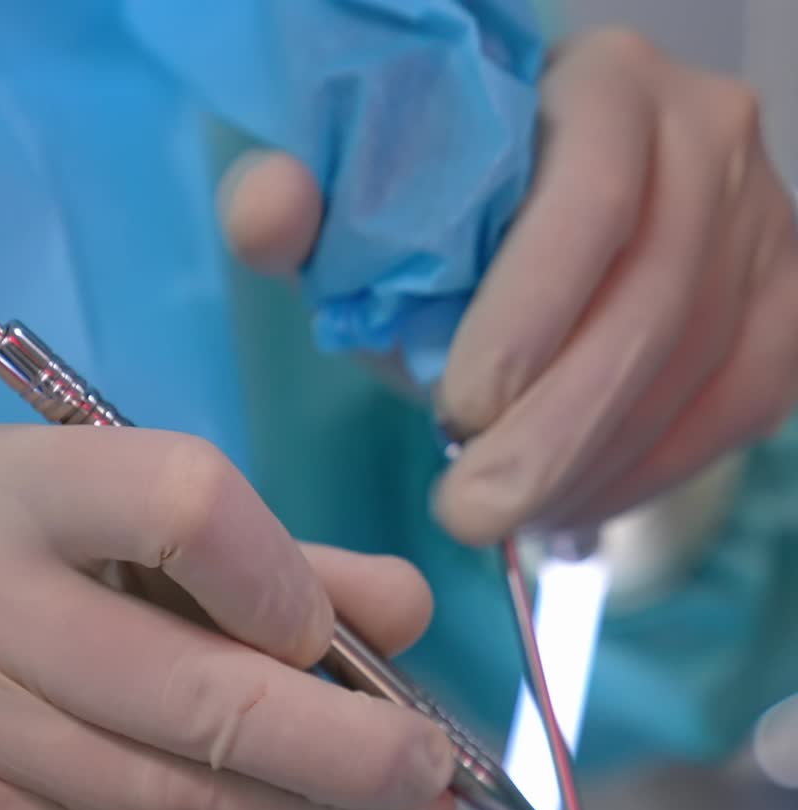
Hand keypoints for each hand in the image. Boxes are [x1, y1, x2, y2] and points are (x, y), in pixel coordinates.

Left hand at [219, 28, 797, 544]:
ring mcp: (762, 221)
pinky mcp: (785, 302)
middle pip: (657, 300)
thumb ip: (300, 208)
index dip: (531, 316)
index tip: (458, 414)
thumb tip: (267, 210)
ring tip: (508, 517)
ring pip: (702, 367)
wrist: (530, 244)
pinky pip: (743, 404)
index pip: (591, 197)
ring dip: (597, 464)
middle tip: (472, 512)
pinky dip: (653, 472)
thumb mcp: (359, 214)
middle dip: (558, 430)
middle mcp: (704, 136)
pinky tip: (574, 505)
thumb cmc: (442, 229)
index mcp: (600, 87)